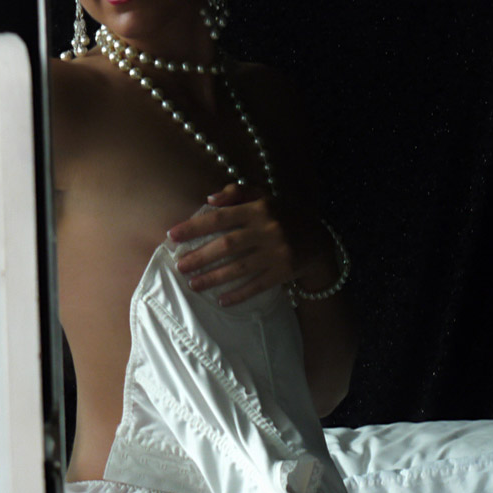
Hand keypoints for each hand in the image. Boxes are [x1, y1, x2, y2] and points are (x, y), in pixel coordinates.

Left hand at [169, 184, 309, 306]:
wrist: (320, 239)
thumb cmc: (284, 215)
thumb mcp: (265, 196)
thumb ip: (237, 192)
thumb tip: (209, 199)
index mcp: (260, 208)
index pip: (221, 217)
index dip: (195, 227)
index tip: (172, 236)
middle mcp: (267, 230)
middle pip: (227, 245)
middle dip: (200, 256)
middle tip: (179, 265)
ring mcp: (276, 253)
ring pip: (239, 268)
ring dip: (214, 278)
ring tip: (193, 284)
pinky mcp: (283, 272)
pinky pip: (257, 285)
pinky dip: (239, 294)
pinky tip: (221, 300)